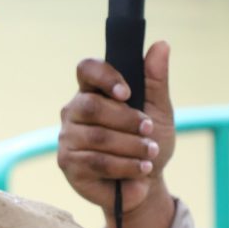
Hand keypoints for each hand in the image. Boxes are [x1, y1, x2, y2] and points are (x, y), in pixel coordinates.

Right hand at [58, 41, 175, 219]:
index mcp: (93, 91)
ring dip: (131, 146)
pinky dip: (125, 166)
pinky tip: (140, 170)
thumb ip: (156, 80)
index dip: (105, 77)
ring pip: (97, 136)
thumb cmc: (149, 142)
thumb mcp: (159, 111)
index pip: (87, 69)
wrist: (146, 182)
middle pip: (92, 105)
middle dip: (127, 120)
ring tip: (150, 154)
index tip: (127, 93)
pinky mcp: (68, 163)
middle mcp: (74, 111)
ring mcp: (67, 137)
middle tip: (149, 130)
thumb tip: (161, 44)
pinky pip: (96, 162)